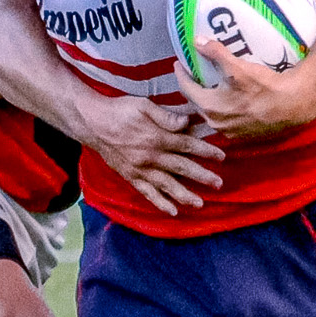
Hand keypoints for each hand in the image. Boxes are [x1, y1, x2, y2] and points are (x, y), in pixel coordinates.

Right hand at [81, 94, 223, 216]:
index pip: (187, 145)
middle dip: (202, 176)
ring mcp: (141, 170)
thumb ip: (166, 116)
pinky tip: (173, 211)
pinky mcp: (131, 177)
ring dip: (184, 195)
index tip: (221, 157)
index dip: (206, 151)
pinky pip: (148, 193)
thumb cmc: (120, 110)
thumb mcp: (144, 105)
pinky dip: (160, 203)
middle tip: (218, 184)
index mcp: (157, 137)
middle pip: (182, 168)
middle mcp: (151, 157)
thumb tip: (187, 123)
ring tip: (200, 203)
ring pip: (167, 185)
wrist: (93, 124)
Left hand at [178, 38, 315, 140]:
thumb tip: (197, 41)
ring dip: (210, 101)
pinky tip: (232, 102)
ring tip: (212, 87)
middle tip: (194, 75)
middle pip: (198, 103)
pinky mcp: (244, 136)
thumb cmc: (263, 87)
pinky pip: (228, 121)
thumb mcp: (237, 67)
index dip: (181, 74)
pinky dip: (225, 110)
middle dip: (194, 89)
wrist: (292, 105)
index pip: (186, 89)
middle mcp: (216, 123)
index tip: (177, 64)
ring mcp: (230, 132)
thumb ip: (215, 53)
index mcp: (209, 106)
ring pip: (213, 114)